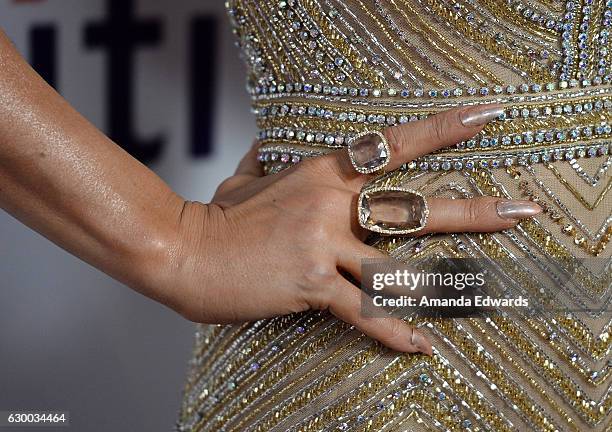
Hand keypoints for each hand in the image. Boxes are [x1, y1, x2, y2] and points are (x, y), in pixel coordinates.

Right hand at [158, 104, 540, 354]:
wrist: (183, 250)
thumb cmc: (217, 213)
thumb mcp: (247, 177)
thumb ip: (271, 162)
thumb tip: (271, 149)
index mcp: (323, 174)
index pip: (394, 146)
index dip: (443, 129)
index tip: (487, 116)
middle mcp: (331, 206)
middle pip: (418, 209)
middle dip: (476, 212)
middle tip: (525, 210)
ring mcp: (323, 247)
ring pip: (399, 269)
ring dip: (447, 283)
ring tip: (492, 293)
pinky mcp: (311, 286)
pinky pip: (363, 313)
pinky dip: (395, 333)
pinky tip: (424, 347)